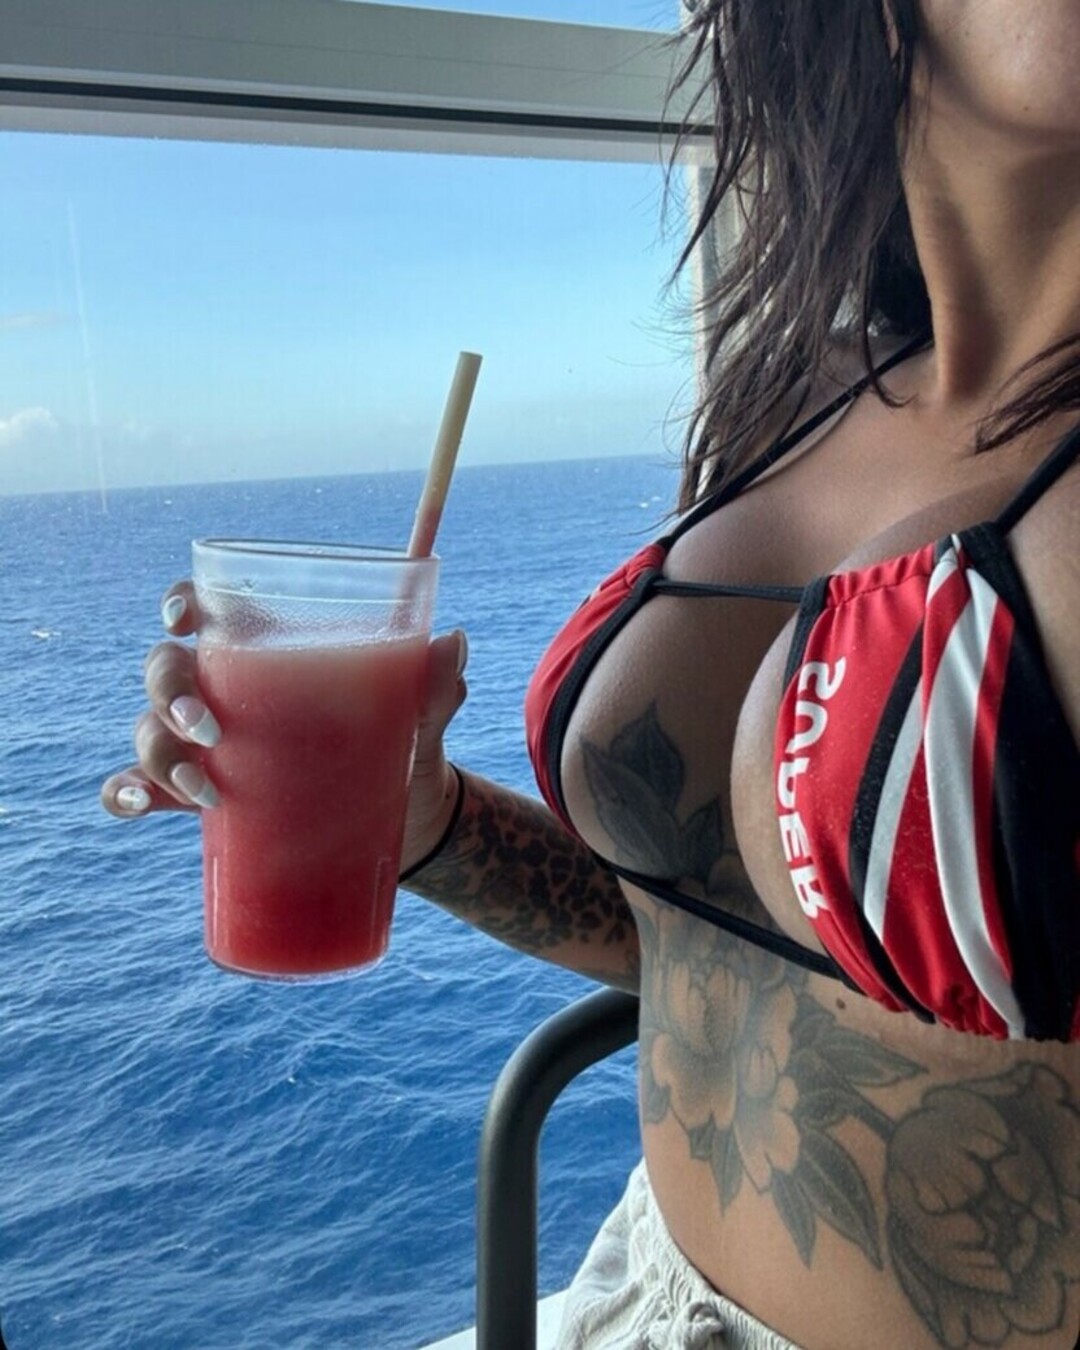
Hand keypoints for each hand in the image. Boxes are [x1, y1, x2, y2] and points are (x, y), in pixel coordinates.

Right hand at [101, 583, 470, 863]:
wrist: (406, 820)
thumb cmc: (403, 744)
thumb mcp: (421, 716)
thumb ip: (432, 682)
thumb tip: (453, 643)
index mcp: (267, 653)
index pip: (205, 609)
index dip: (180, 604)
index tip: (183, 620)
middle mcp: (225, 692)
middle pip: (165, 670)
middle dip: (170, 694)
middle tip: (210, 729)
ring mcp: (208, 746)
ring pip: (150, 730)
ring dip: (158, 754)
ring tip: (206, 791)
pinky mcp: (203, 798)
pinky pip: (141, 789)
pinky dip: (127, 793)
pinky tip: (137, 803)